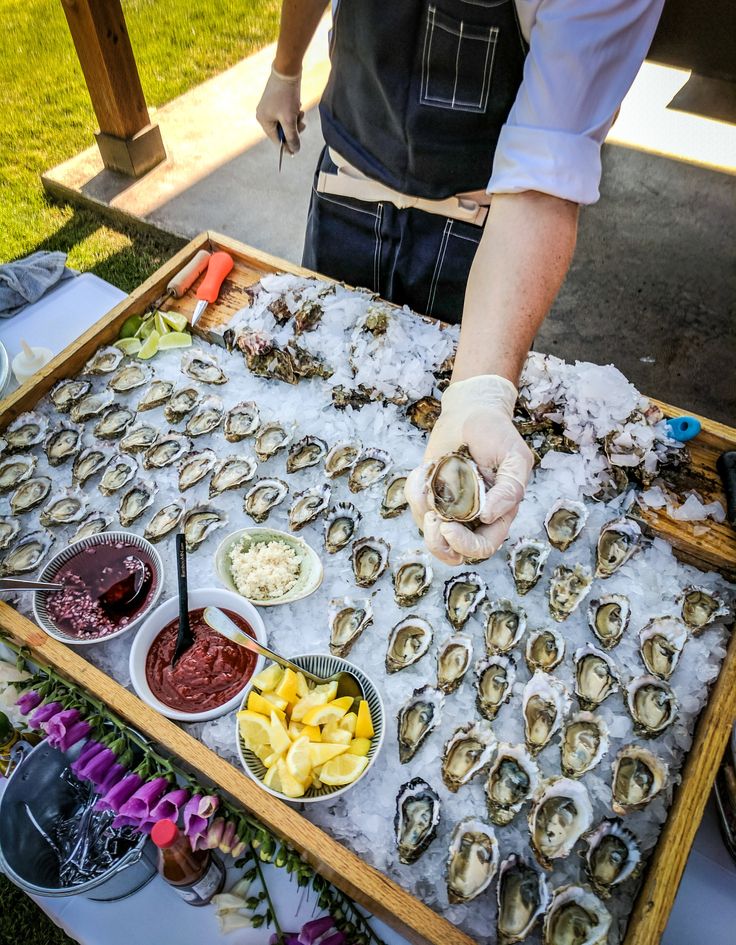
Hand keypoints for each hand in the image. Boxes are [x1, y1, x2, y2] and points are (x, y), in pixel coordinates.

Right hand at [255, 64, 305, 154]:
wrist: (287, 70)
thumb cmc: (286, 95)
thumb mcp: (290, 120)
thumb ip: (292, 137)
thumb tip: (294, 151)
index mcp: (263, 121)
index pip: (276, 139)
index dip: (288, 144)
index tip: (297, 149)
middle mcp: (263, 115)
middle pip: (281, 131)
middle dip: (293, 129)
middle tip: (302, 124)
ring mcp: (269, 107)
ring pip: (285, 122)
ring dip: (295, 121)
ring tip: (300, 112)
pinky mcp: (276, 101)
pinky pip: (286, 114)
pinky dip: (293, 113)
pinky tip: (297, 106)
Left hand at [405, 375, 533, 564]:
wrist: (472, 411)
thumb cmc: (497, 433)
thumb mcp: (515, 457)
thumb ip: (510, 489)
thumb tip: (488, 516)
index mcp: (497, 513)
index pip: (483, 547)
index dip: (465, 545)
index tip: (448, 526)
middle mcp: (472, 516)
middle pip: (452, 551)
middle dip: (438, 542)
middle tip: (433, 518)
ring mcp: (448, 506)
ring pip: (429, 533)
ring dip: (422, 511)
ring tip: (427, 481)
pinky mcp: (430, 492)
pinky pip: (416, 504)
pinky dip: (415, 490)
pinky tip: (425, 468)